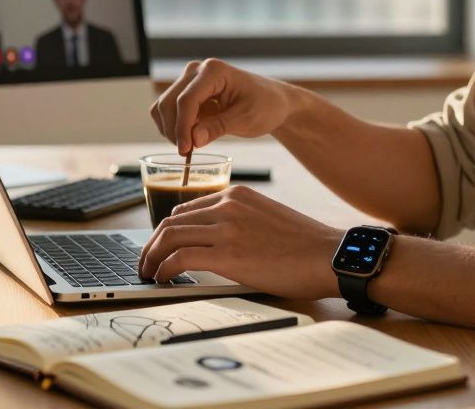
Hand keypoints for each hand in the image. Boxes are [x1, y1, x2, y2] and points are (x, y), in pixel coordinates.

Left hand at [138, 185, 342, 300]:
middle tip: (146, 262)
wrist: (328, 254)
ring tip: (149, 273)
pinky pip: (180, 258)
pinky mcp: (227, 255)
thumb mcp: (266, 217)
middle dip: (152, 244)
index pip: (186, 209)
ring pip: (169, 237)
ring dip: (152, 257)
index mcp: (236, 195)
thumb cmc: (304, 244)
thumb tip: (214, 242)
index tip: (162, 247)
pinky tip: (164, 280)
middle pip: (171, 221)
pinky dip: (165, 269)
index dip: (168, 231)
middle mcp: (226, 206)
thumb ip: (239, 221)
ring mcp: (226, 229)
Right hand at [150, 59, 296, 153]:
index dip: (182, 127)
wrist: (272, 101)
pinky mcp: (187, 92)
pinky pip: (168, 110)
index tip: (185, 150)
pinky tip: (189, 139)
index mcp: (214, 71)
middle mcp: (196, 70)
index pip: (187, 100)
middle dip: (174, 130)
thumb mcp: (247, 119)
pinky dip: (173, 127)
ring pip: (163, 107)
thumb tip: (193, 140)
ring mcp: (189, 80)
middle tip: (187, 154)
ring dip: (170, 130)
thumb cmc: (266, 106)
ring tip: (189, 147)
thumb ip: (219, 127)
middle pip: (169, 102)